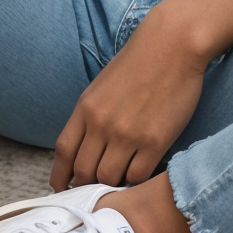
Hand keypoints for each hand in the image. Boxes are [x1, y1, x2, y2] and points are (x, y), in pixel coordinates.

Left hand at [50, 10, 207, 190]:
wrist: (172, 44)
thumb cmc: (139, 62)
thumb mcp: (102, 85)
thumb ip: (91, 116)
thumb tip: (85, 151)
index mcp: (87, 107)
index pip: (63, 151)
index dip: (60, 176)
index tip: (63, 188)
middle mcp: (102, 123)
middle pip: (83, 171)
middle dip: (86, 184)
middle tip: (95, 188)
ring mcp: (128, 134)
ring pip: (109, 179)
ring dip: (113, 183)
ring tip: (120, 178)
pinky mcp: (155, 141)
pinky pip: (137, 176)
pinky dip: (136, 180)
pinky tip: (140, 170)